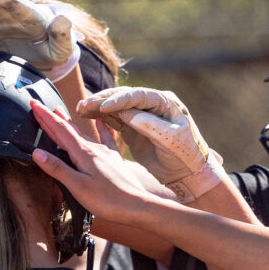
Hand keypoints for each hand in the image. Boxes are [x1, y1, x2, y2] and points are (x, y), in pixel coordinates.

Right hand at [0, 0, 78, 79]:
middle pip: (0, 4)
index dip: (12, 2)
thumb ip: (62, 34)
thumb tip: (62, 20)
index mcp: (33, 17)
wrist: (43, 53)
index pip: (22, 8)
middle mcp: (14, 15)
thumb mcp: (63, 47)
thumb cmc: (55, 49)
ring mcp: (1, 20)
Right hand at [30, 101, 154, 226]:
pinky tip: (101, 120)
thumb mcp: (78, 186)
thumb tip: (37, 152)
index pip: (59, 130)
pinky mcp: (114, 160)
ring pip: (83, 133)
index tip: (33, 103)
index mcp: (83, 153)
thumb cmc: (107, 200)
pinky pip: (105, 138)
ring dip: (70, 123)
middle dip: (53, 118)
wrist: (137, 206)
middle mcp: (94, 148)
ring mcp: (105, 153)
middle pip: (69, 129)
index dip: (45, 117)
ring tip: (60, 112)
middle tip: (40, 105)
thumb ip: (57, 168)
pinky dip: (101, 128)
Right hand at [78, 87, 225, 201]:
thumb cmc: (184, 156)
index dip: (119, 100)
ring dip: (98, 108)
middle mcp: (152, 104)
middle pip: (123, 97)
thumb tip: (128, 114)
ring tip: (80, 110)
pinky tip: (88, 117)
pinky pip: (115, 119)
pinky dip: (101, 118)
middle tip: (83, 105)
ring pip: (116, 107)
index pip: (137, 96)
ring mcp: (141, 115)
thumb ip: (150, 126)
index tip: (103, 107)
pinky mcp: (133, 128)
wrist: (188, 173)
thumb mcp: (170, 140)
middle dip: (102, 101)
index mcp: (164, 102)